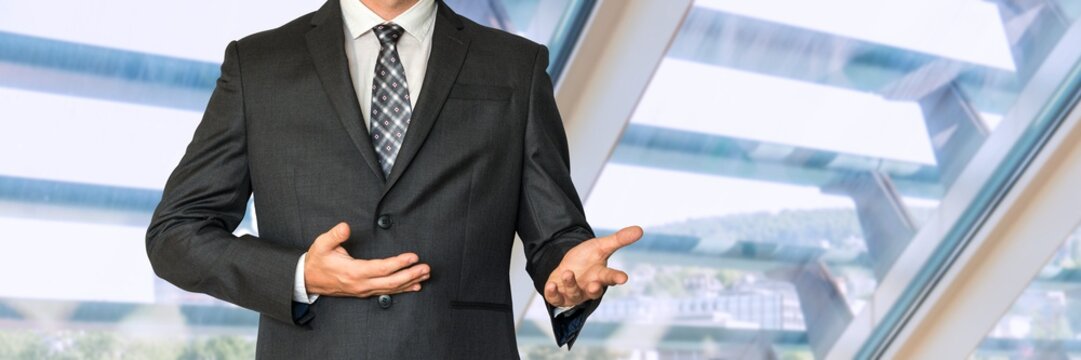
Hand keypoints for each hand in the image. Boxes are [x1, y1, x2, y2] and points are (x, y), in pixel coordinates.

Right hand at [304, 222, 429, 296]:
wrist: (308, 280)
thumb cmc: (317, 260)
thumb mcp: (321, 244)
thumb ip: (335, 235)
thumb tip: (345, 226)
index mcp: (353, 272)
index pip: (381, 269)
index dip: (399, 263)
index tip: (413, 257)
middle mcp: (361, 284)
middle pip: (391, 282)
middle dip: (411, 275)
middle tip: (426, 268)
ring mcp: (363, 290)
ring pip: (391, 289)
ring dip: (410, 282)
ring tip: (425, 275)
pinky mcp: (364, 291)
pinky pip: (386, 292)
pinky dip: (402, 289)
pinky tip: (414, 286)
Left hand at [544, 226, 642, 306]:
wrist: (568, 266)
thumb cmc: (587, 259)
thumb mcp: (601, 246)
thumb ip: (619, 240)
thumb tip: (640, 229)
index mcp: (601, 276)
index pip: (611, 277)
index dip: (617, 277)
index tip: (624, 278)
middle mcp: (589, 287)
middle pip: (595, 290)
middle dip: (594, 289)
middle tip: (595, 285)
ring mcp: (575, 293)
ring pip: (574, 293)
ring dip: (571, 284)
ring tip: (568, 272)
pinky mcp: (560, 297)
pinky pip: (556, 298)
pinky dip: (552, 293)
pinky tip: (550, 285)